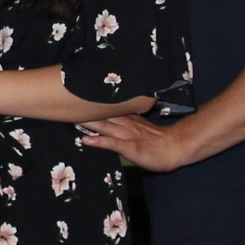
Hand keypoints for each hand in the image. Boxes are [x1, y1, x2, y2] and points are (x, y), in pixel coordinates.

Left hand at [77, 112, 195, 171]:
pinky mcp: (130, 147)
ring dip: (87, 122)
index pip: (107, 108)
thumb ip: (129, 121)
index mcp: (128, 117)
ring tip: (70, 119)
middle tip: (66, 104)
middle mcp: (126, 123)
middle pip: (102, 114)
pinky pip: (111, 143)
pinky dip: (98, 141)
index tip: (74, 97)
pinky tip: (85, 139)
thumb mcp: (141, 127)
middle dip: (84, 110)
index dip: (91, 103)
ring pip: (104, 126)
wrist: (178, 147)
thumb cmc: (160, 141)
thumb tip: (114, 117)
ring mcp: (127, 135)